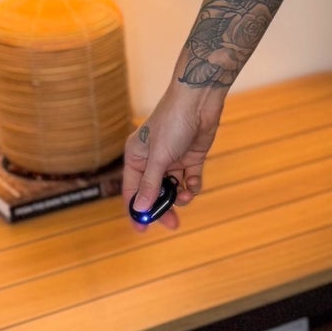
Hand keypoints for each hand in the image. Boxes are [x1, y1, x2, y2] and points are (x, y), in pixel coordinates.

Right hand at [122, 81, 224, 232]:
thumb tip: (139, 208)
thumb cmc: (173, 123)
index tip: (143, 229)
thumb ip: (149, 184)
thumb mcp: (159, 157)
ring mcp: (172, 159)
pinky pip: (189, 180)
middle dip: (162, 207)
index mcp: (136, 157)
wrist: (198, 100)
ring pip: (173, 188)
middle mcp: (152, 160)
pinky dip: (192, 185)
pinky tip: (193, 182)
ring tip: (185, 194)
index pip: (132, 190)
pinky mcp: (191, 158)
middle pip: (154, 192)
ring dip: (180, 195)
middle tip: (172, 223)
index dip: (137, 210)